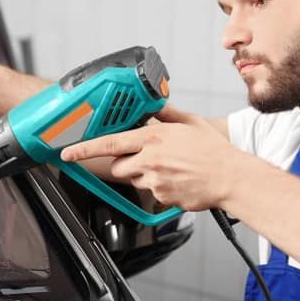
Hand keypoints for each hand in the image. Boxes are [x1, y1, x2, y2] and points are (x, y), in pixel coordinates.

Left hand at [60, 104, 238, 210]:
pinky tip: (175, 179)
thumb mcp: (189, 122)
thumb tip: (154, 103)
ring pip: (133, 179)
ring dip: (141, 174)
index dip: (84, 148)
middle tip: (143, 157)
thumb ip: (165, 113)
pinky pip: (149, 192)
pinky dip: (157, 186)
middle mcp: (150, 159)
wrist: (231, 178)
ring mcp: (154, 180)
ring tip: (167, 168)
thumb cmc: (213, 151)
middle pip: (117, 166)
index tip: (68, 152)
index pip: (109, 143)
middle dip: (123, 163)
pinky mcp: (161, 197)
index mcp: (153, 137)